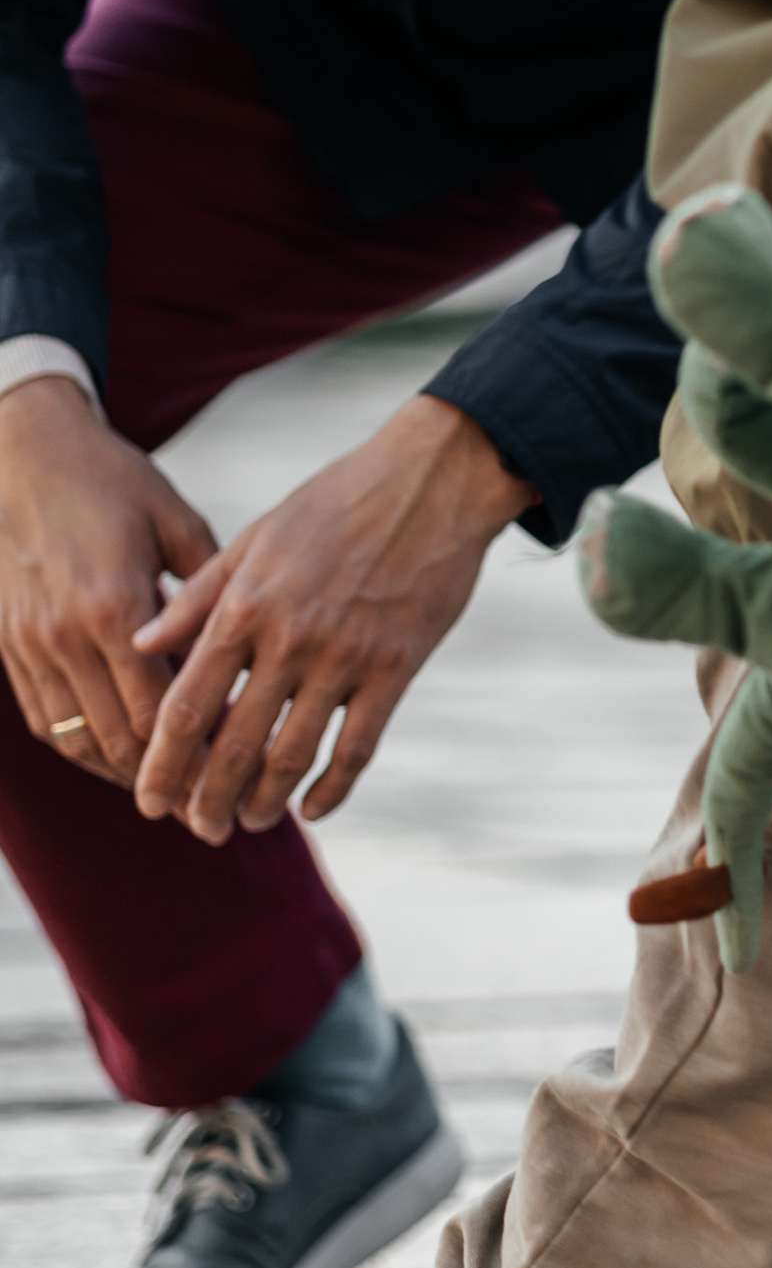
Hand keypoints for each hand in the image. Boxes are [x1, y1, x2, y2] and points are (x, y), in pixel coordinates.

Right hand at [0, 379, 216, 785]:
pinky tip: (119, 763)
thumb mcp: (173, 519)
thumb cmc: (109, 479)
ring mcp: (33, 644)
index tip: (236, 778)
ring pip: (79, 742)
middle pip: (121, 741)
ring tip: (169, 800)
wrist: (21, 452)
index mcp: (114, 604)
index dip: (200, 753)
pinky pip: (47, 721)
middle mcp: (68, 635)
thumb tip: (252, 642)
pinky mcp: (10, 646)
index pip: (162, 708)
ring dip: (125, 778)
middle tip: (208, 815)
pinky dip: (83, 752)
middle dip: (167, 785)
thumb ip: (209, 586)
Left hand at [131, 396, 531, 843]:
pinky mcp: (395, 667)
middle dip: (209, 798)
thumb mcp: (255, 537)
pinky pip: (358, 746)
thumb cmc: (337, 501)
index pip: (187, 703)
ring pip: (293, 754)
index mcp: (244, 603)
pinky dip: (333, 788)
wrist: (433, 480)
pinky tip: (315, 808)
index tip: (147, 798)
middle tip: (199, 831)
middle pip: (234, 743)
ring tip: (251, 822)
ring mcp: (345, 656)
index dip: (164, 762)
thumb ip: (197, 595)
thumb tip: (141, 641)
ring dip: (266, 801)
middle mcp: (288, 637)